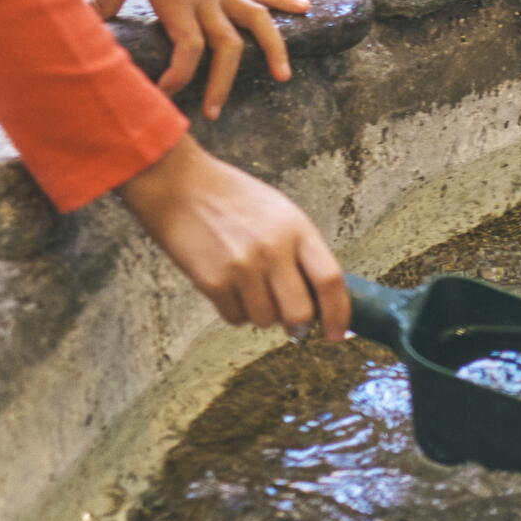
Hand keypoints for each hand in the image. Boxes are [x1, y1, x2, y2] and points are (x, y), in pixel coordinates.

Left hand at [94, 0, 303, 120]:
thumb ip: (104, 2)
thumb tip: (79, 24)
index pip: (189, 48)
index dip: (180, 76)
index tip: (164, 93)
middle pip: (227, 47)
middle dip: (222, 83)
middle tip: (213, 113)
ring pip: (256, 21)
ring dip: (273, 48)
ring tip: (284, 75)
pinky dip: (282, 1)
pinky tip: (303, 8)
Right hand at [118, 134, 347, 339]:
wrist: (181, 186)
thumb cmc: (235, 199)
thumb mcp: (281, 214)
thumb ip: (300, 251)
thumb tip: (316, 297)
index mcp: (297, 229)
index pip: (330, 280)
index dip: (339, 314)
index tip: (336, 334)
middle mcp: (273, 250)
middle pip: (300, 312)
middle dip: (299, 326)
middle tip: (293, 324)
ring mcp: (242, 267)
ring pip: (265, 320)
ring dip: (262, 314)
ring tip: (250, 287)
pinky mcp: (212, 282)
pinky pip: (234, 318)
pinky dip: (235, 311)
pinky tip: (228, 286)